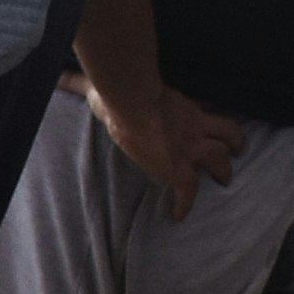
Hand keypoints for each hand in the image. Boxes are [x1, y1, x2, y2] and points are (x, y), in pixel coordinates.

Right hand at [90, 83, 244, 220]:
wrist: (131, 102)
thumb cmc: (122, 91)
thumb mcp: (107, 84)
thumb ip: (84, 82)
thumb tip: (57, 78)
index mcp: (183, 107)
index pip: (203, 111)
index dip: (210, 119)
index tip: (210, 125)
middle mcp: (193, 127)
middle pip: (228, 132)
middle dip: (234, 142)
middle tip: (236, 151)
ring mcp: (189, 148)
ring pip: (221, 159)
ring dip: (224, 169)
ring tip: (225, 179)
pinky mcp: (179, 169)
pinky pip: (189, 191)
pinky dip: (185, 204)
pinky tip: (179, 215)